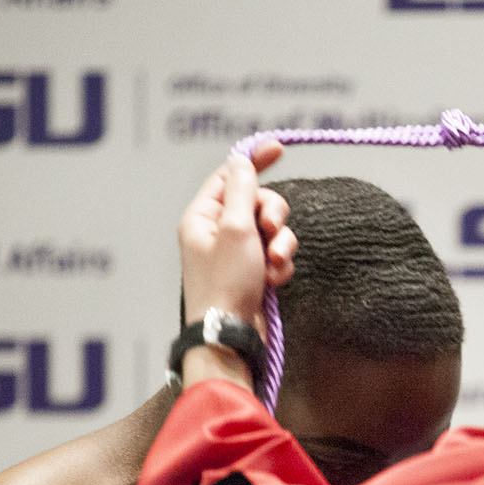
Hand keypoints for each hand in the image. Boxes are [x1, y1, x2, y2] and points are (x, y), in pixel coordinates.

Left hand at [178, 139, 294, 332]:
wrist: (231, 335)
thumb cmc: (226, 284)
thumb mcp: (235, 228)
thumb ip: (241, 190)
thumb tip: (240, 161)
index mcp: (202, 217)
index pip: (229, 176)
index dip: (254, 162)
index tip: (279, 149)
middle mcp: (217, 232)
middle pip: (257, 201)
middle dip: (273, 215)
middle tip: (271, 231)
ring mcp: (237, 254)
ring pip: (272, 230)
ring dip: (281, 244)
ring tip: (274, 264)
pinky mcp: (253, 273)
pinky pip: (276, 255)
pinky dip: (280, 266)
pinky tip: (274, 281)